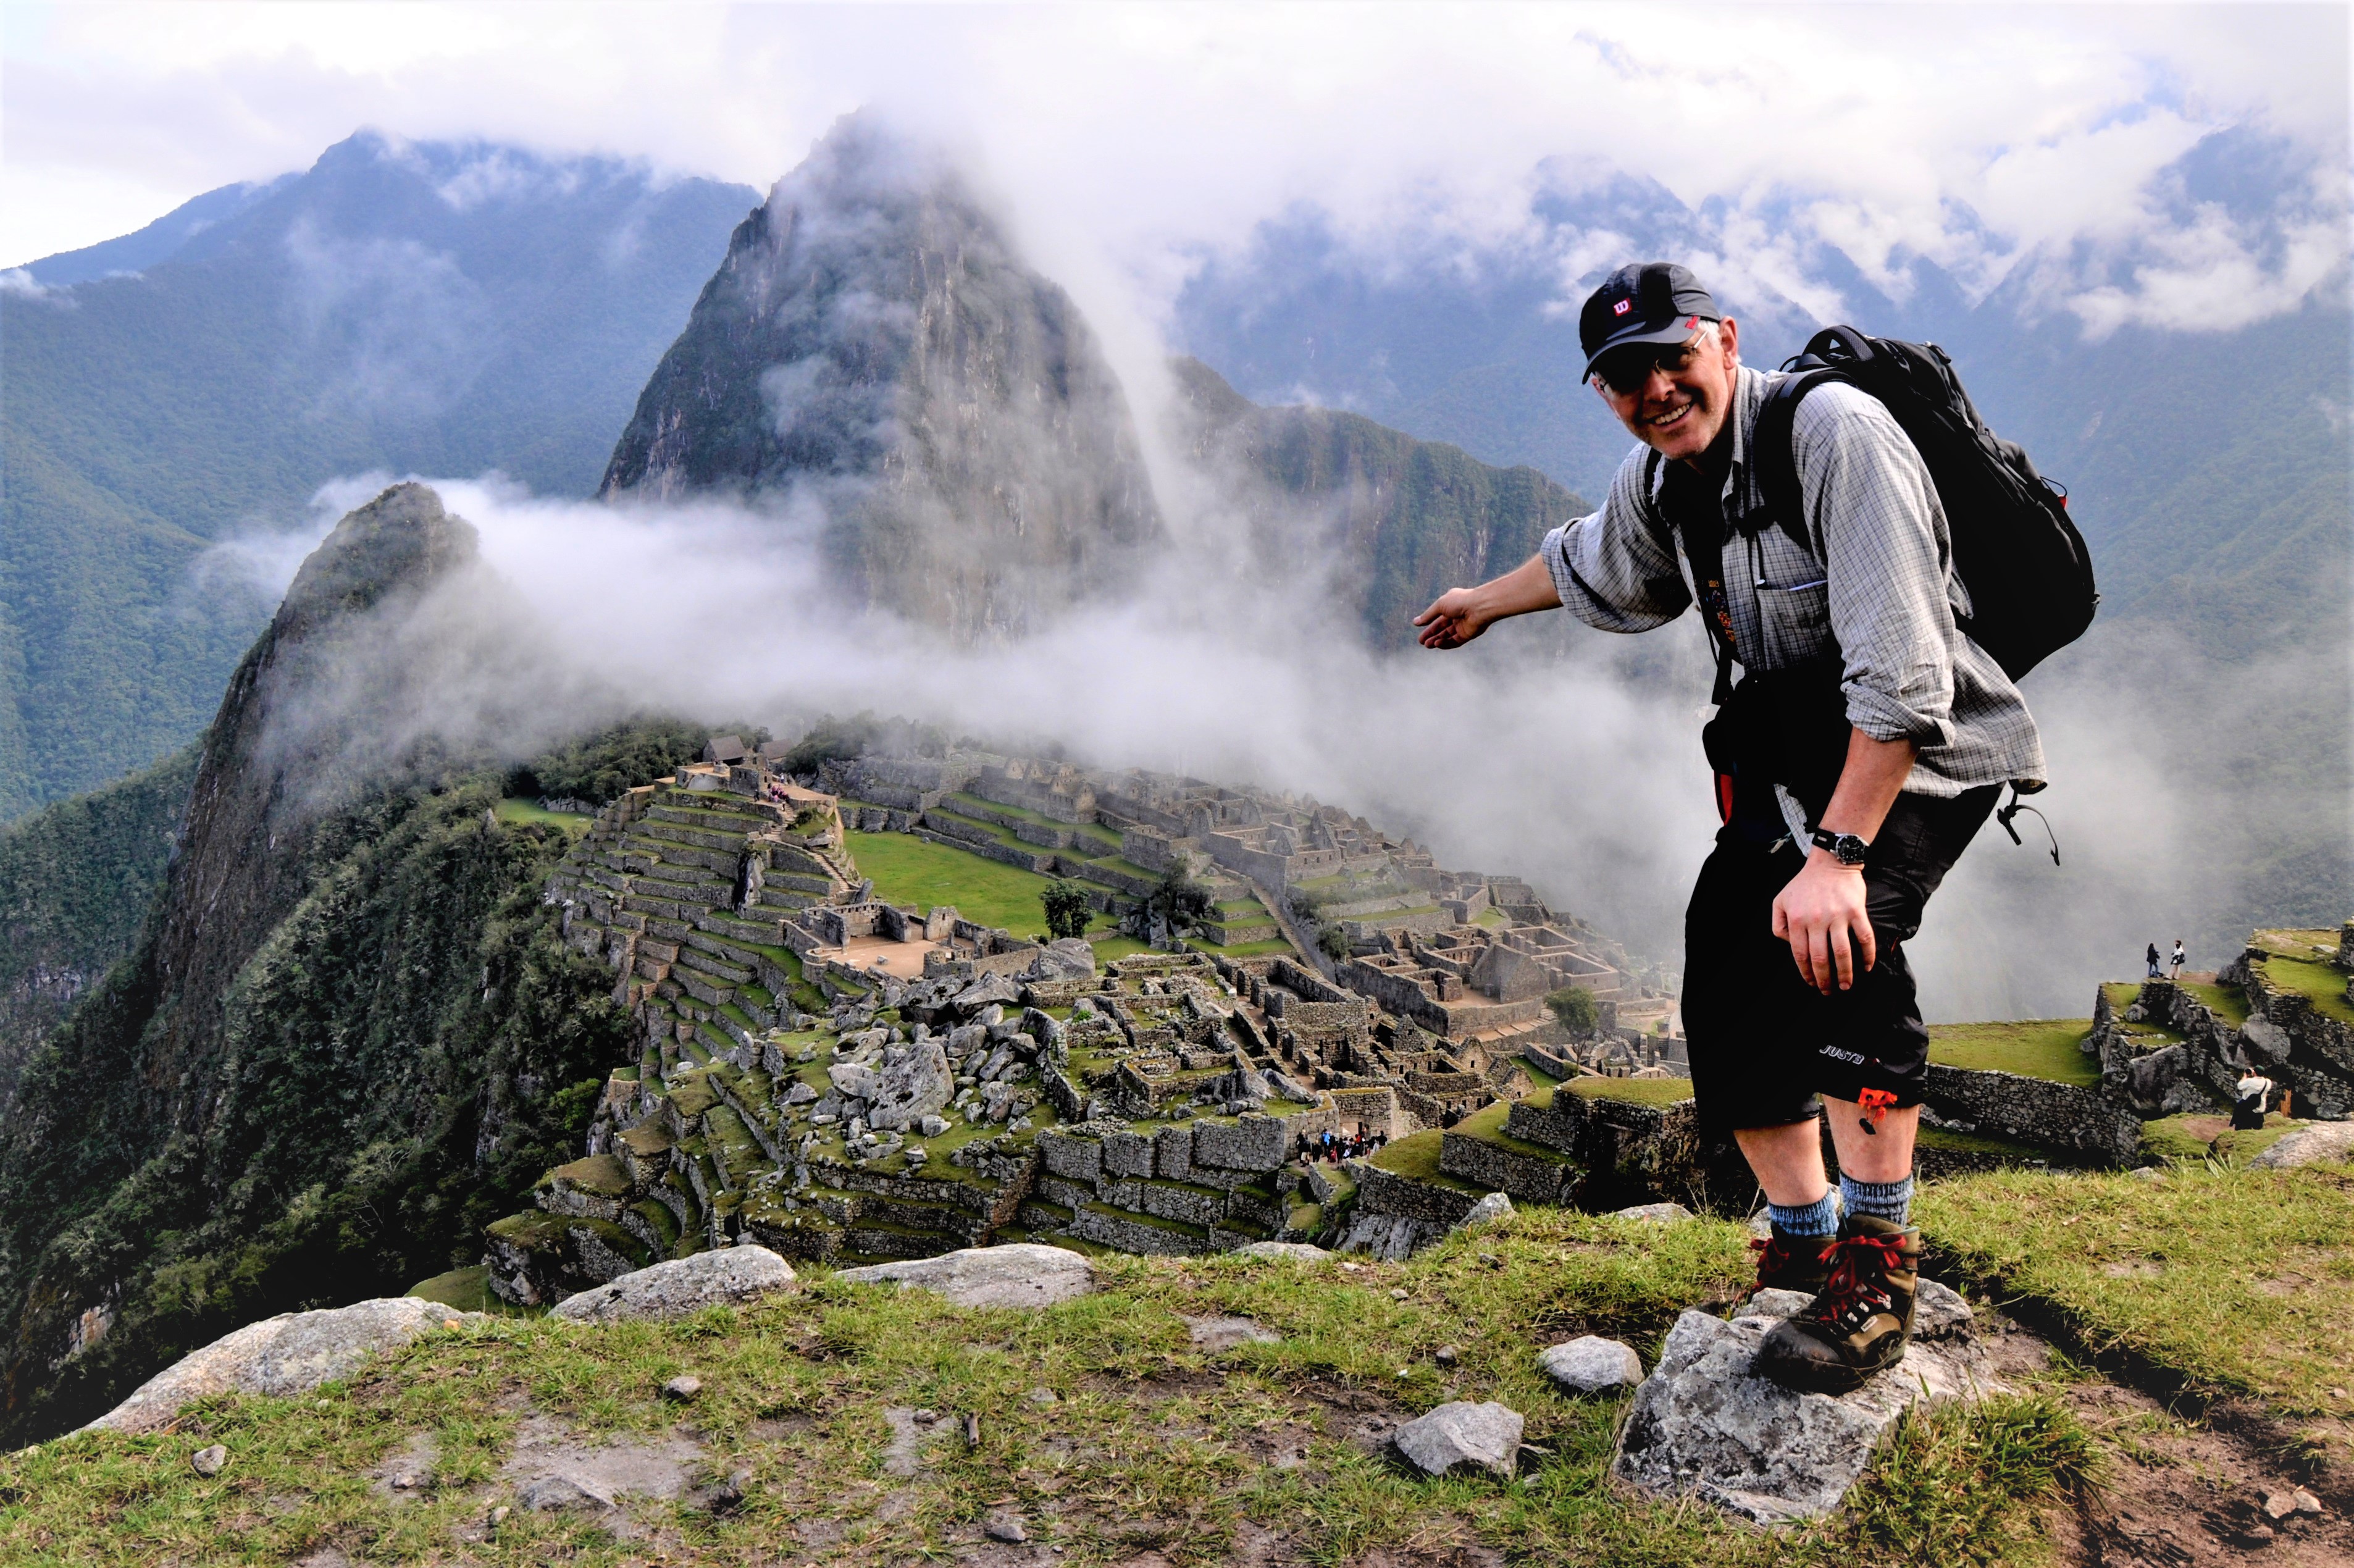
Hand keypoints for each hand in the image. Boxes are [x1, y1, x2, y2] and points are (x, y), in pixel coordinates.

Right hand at [1413, 586, 1492, 648]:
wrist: (1480, 607)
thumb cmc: (1460, 602)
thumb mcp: (1440, 606)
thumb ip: (1428, 615)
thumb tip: (1415, 622)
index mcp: (1451, 606)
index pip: (1437, 618)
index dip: (1428, 626)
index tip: (1420, 633)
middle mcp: (1457, 616)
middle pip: (1442, 629)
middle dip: (1431, 635)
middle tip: (1422, 642)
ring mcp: (1463, 626)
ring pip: (1447, 636)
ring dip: (1437, 641)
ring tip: (1427, 645)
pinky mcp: (1468, 635)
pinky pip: (1454, 641)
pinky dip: (1446, 643)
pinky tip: (1437, 644)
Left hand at [1771, 852, 1875, 992]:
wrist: (1830, 862)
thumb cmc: (1804, 884)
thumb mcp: (1780, 901)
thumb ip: (1778, 925)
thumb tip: (1787, 946)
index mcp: (1796, 920)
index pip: (1800, 954)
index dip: (1806, 973)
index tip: (1812, 984)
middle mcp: (1816, 919)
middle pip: (1820, 958)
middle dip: (1824, 979)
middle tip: (1828, 991)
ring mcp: (1838, 915)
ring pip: (1842, 952)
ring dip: (1845, 973)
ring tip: (1846, 986)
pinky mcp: (1856, 911)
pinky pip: (1864, 937)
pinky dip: (1867, 954)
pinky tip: (1867, 967)